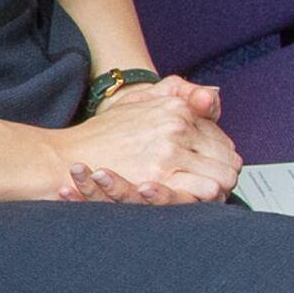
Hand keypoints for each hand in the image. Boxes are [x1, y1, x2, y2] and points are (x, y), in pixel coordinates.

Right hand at [55, 75, 237, 203]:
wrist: (66, 158)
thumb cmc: (102, 135)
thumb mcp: (140, 101)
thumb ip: (178, 92)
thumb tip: (212, 97)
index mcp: (175, 108)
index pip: (221, 137)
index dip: (219, 157)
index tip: (210, 168)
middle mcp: (176, 126)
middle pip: (228, 158)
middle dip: (224, 175)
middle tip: (213, 187)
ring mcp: (168, 151)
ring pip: (221, 177)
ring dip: (218, 190)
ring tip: (205, 197)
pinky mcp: (158, 177)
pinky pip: (203, 190)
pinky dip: (205, 197)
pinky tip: (194, 200)